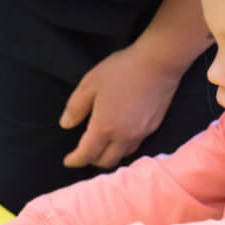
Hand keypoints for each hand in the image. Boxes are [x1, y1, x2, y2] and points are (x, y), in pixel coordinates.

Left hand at [61, 45, 181, 168]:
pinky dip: (124, 148)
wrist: (159, 63)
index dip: (75, 161)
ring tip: (102, 148)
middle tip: (84, 154)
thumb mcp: (90, 84)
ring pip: (122, 155)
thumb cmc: (121, 70)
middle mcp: (124, 137)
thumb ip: (75, 107)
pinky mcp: (153, 127)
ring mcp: (141, 133)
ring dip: (110, 156)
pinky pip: (136, 146)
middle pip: (106, 162)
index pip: (87, 154)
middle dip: (92, 161)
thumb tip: (66, 124)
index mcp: (104, 127)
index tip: (68, 161)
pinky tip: (120, 137)